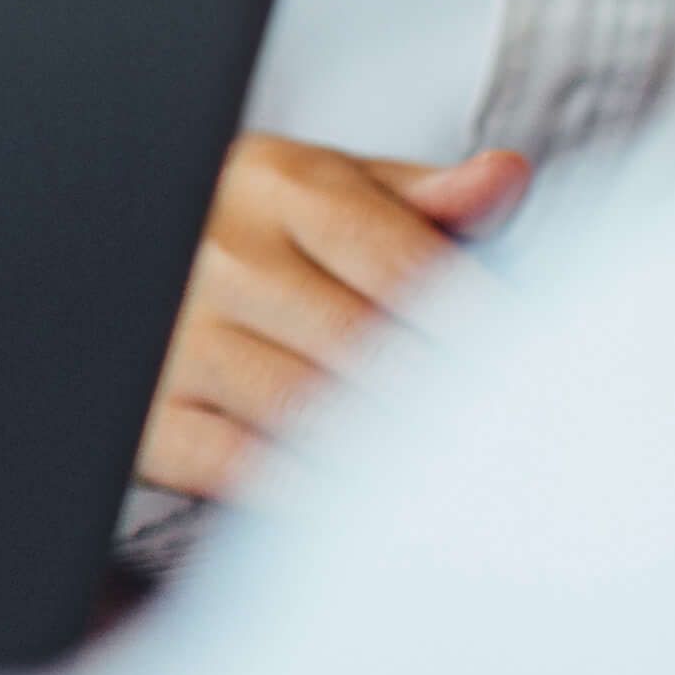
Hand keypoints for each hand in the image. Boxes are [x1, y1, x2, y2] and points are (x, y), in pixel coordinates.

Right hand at [148, 135, 531, 505]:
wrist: (137, 259)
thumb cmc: (259, 231)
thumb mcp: (338, 190)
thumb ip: (428, 196)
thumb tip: (505, 176)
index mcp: (275, 182)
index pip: (398, 258)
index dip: (477, 320)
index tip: (538, 366)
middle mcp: (217, 252)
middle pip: (360, 340)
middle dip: (445, 393)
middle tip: (516, 436)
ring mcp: (176, 335)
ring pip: (304, 407)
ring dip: (387, 446)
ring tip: (457, 473)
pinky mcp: (149, 412)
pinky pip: (237, 465)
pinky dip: (309, 488)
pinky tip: (364, 497)